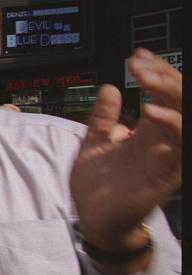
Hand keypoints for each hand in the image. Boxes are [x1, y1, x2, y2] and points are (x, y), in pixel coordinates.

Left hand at [71, 48, 180, 257]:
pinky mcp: (166, 173)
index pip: (162, 95)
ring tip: (147, 79)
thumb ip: (103, 116)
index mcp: (146, 132)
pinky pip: (178, 145)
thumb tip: (110, 87)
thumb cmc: (96, 184)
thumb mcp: (94, 141)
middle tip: (140, 63)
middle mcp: (160, 141)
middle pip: (178, 100)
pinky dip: (170, 125)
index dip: (155, 73)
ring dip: (169, 94)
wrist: (93, 218)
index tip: (138, 56)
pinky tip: (152, 111)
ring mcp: (165, 156)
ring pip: (184, 117)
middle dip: (163, 76)